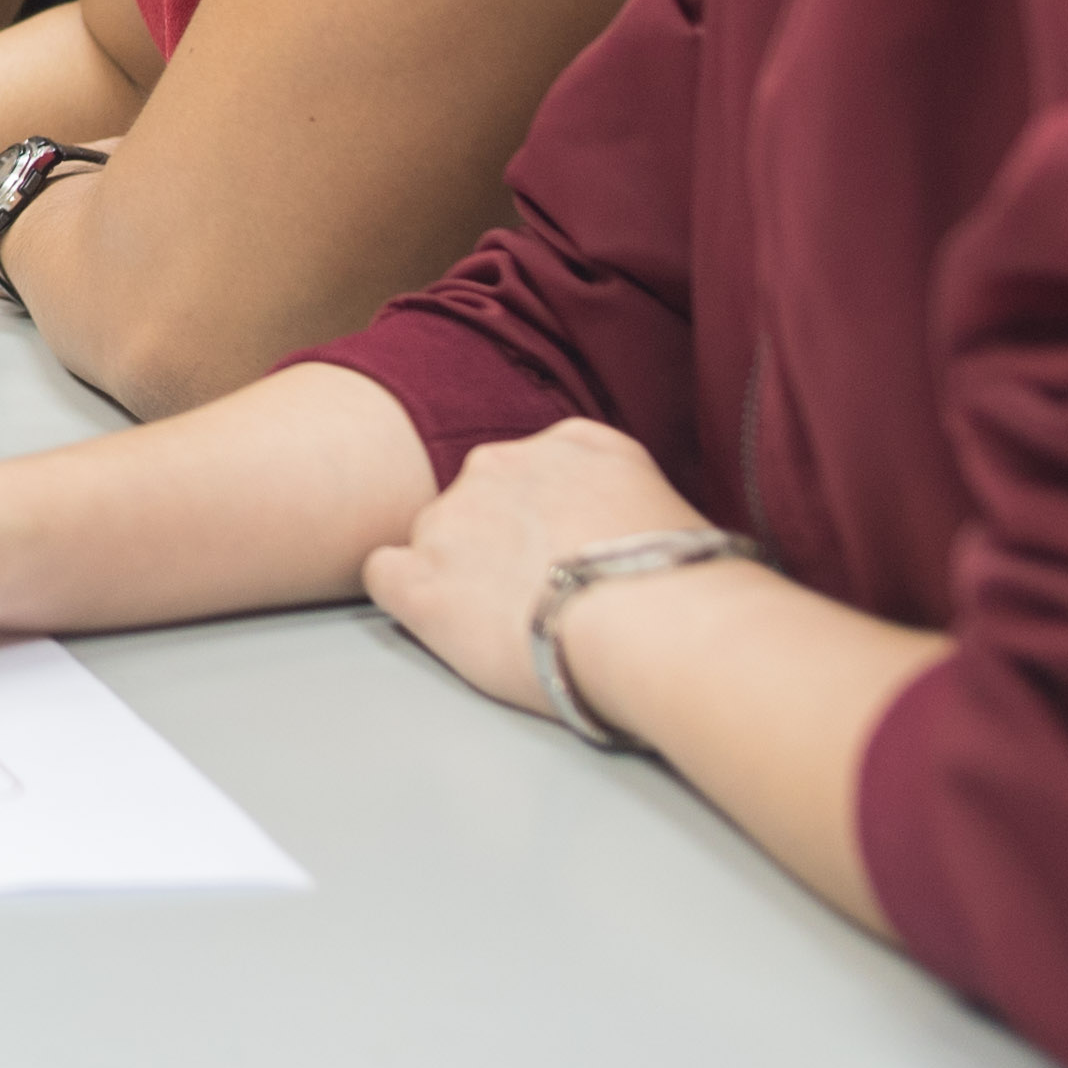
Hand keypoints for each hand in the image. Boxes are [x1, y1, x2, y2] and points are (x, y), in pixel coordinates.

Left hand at [360, 419, 728, 720]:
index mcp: (570, 443)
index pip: (532, 470)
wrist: (656, 623)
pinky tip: (441, 623)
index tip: (563, 555)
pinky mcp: (423, 582)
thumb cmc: (685, 584)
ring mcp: (452, 521)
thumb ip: (622, 504)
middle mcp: (500, 465)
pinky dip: (406, 597)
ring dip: (456, 575)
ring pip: (432, 539)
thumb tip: (620, 540)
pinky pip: (383, 574)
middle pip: (477, 501)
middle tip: (535, 597)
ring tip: (506, 624)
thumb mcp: (670, 508)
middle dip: (495, 545)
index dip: (542, 519)